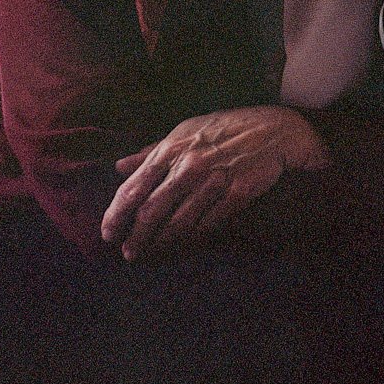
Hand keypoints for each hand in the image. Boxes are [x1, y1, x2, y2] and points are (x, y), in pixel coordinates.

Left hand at [101, 105, 329, 260]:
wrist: (276, 129)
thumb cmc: (227, 128)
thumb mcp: (187, 131)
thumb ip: (153, 151)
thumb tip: (119, 166)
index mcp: (172, 147)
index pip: (135, 185)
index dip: (117, 213)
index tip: (108, 232)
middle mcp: (190, 163)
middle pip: (152, 209)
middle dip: (135, 235)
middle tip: (128, 252)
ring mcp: (215, 178)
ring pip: (179, 221)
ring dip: (161, 243)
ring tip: (151, 254)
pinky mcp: (238, 192)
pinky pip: (210, 224)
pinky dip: (194, 239)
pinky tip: (185, 247)